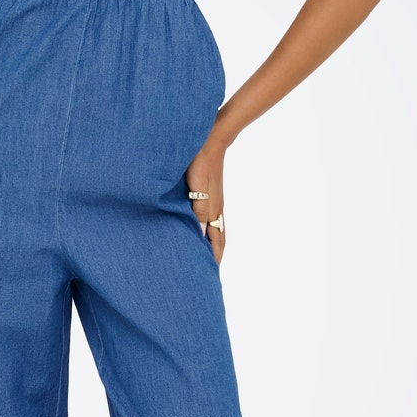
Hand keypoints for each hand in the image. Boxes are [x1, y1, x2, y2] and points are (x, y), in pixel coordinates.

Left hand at [185, 134, 225, 264]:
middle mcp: (216, 209)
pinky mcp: (211, 194)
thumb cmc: (201, 166)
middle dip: (215, 255)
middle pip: (219, 238)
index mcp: (213, 212)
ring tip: (206, 255)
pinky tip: (202, 229)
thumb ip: (199, 213)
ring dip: (212, 244)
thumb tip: (201, 236)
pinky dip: (210, 230)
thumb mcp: (197, 190)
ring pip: (216, 228)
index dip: (214, 258)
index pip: (216, 242)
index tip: (211, 274)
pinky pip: (212, 218)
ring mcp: (214, 202)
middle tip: (210, 271)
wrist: (210, 142)